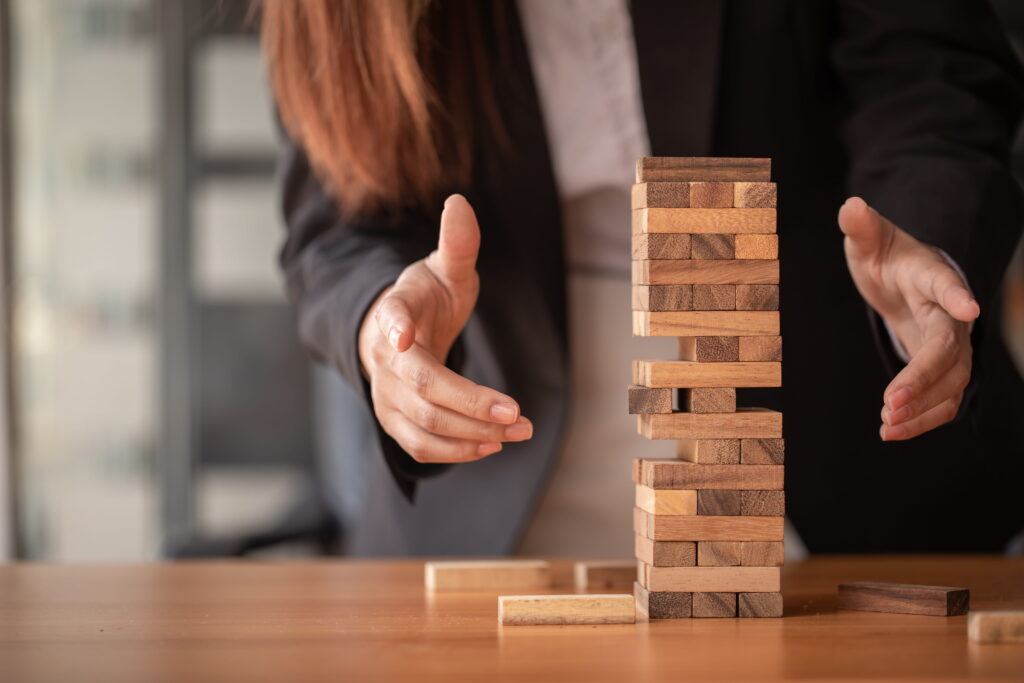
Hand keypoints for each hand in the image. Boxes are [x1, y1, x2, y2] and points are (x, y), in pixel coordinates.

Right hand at [358, 194, 531, 462]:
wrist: (396, 334)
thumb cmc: (426, 300)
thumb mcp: (444, 268)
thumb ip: (457, 244)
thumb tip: (460, 202)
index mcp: (394, 315)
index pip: (391, 320)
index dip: (395, 327)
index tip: (401, 338)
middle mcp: (384, 360)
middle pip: (422, 389)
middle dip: (470, 405)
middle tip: (517, 414)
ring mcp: (385, 395)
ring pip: (423, 425)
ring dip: (472, 436)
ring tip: (520, 431)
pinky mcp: (395, 421)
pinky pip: (421, 446)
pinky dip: (456, 452)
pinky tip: (492, 445)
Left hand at [838, 197, 978, 440]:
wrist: (906, 277)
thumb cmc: (886, 255)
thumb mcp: (870, 239)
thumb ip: (862, 226)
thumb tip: (851, 206)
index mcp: (931, 276)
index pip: (947, 284)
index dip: (957, 294)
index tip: (969, 306)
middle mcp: (950, 314)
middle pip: (948, 350)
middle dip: (922, 378)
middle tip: (889, 403)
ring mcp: (952, 343)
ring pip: (951, 383)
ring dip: (922, 407)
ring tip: (886, 426)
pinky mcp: (944, 367)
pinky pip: (944, 399)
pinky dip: (922, 418)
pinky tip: (892, 431)